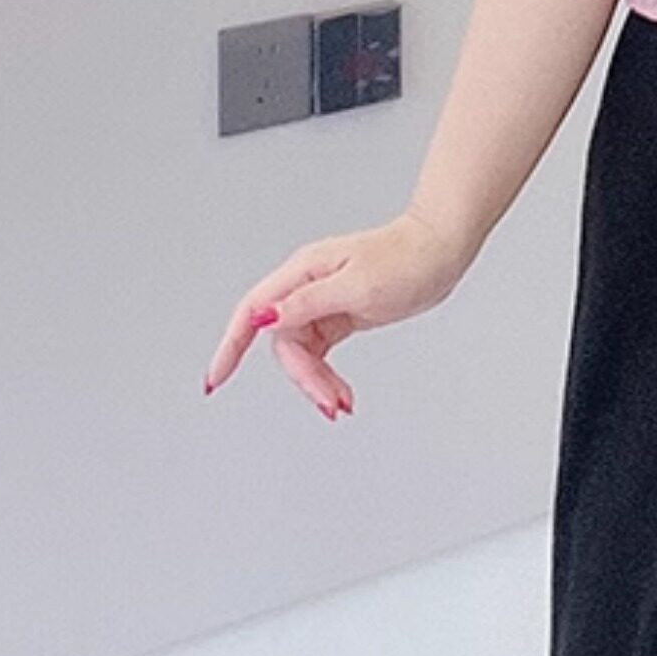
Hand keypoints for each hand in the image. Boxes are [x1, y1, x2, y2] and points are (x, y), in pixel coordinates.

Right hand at [201, 210, 467, 420]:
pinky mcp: (339, 315)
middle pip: (283, 343)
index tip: (215, 380)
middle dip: (303, 378)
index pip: (252, 311)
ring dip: (317, 383)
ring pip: (301, 353)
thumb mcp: (357, 285)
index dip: (229, 346)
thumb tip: (266, 316)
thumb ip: (308, 303)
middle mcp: (307, 287)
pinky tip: (342, 394)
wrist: (441, 250)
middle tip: (331, 404)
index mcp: (303, 272)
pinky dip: (327, 377)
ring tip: (343, 405)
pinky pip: (319, 353)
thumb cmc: (406, 259)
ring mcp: (322, 302)